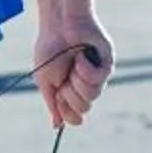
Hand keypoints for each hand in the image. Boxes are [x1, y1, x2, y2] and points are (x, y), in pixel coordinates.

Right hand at [33, 15, 115, 129]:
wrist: (59, 25)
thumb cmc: (50, 49)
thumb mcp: (45, 81)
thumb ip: (52, 104)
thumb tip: (56, 127)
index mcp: (69, 93)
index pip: (75, 117)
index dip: (67, 112)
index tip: (59, 97)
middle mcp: (84, 88)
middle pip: (84, 109)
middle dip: (70, 94)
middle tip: (63, 76)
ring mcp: (97, 77)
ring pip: (92, 95)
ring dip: (77, 80)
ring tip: (72, 62)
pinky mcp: (106, 66)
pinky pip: (97, 79)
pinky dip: (85, 68)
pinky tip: (81, 55)